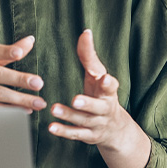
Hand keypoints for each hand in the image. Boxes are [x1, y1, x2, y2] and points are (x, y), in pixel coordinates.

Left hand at [48, 29, 150, 167]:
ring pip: (84, 121)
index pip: (111, 87)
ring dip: (69, 116)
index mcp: (109, 92)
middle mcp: (106, 109)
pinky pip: (76, 134)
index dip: (109, 83)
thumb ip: (90, 56)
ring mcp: (97, 124)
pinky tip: (51, 127)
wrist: (115, 128)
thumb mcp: (98, 75)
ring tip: (54, 109)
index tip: (105, 78)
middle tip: (75, 99)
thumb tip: (85, 32)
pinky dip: (64, 131)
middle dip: (87, 104)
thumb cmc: (101, 94)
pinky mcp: (89, 135)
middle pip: (98, 107)